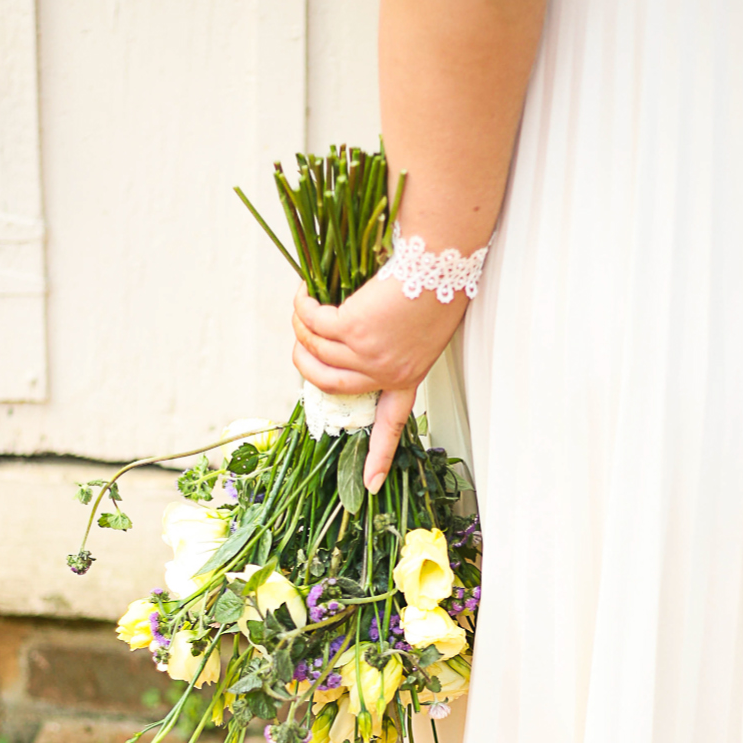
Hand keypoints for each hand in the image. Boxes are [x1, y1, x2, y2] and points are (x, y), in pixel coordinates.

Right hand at [289, 264, 465, 493]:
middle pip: (329, 384)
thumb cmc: (439, 280)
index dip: (379, 456)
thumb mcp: (424, 326)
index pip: (392, 425)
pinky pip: (312, 323)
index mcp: (409, 375)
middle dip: (304, 365)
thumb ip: (395, 344)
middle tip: (300, 342)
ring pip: (315, 350)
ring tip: (305, 305)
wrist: (443, 256)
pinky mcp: (351, 327)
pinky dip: (303, 307)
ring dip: (301, 327)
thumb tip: (354, 344)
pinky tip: (307, 293)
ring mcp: (368, 352)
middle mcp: (387, 370)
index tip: (372, 486)